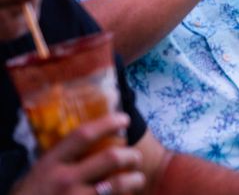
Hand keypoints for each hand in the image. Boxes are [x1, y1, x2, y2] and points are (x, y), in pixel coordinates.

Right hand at [11, 114, 143, 194]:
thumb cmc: (34, 192)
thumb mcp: (43, 169)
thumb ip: (64, 155)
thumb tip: (95, 134)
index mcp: (52, 163)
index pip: (84, 135)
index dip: (108, 123)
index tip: (124, 119)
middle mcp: (65, 180)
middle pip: (110, 158)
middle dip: (131, 155)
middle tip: (135, 157)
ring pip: (118, 185)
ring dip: (135, 180)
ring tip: (137, 178)